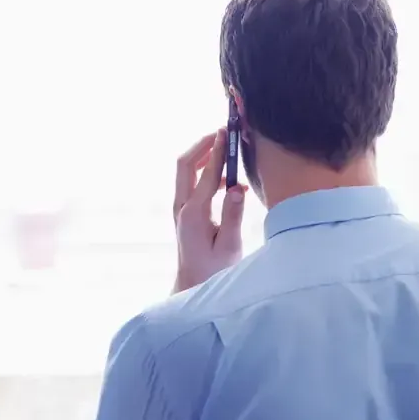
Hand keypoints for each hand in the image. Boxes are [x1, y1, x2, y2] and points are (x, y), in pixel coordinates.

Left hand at [172, 130, 246, 293]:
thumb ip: (233, 215)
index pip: (205, 174)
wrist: (193, 287)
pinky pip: (193, 184)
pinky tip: (229, 181)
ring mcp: (181, 209)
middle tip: (221, 132)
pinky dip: (208, 174)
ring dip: (204, 157)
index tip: (227, 133)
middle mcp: (182, 207)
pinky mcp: (185, 213)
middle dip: (203, 145)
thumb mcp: (229, 245)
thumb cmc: (214, 271)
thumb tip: (238, 188)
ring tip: (226, 148)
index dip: (218, 152)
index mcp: (193, 214)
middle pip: (185, 164)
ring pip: (187, 172)